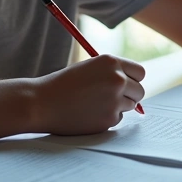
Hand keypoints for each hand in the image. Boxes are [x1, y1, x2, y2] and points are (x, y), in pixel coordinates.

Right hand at [31, 55, 145, 134]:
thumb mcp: (89, 69)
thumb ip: (111, 74)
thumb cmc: (62, 85)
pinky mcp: (110, 119)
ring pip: (130, 106)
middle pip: (140, 91)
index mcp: (111, 62)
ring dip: (118, 107)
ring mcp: (115, 100)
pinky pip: (117, 119)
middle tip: (112, 98)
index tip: (127, 85)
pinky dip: (107, 118)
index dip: (133, 79)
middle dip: (130, 95)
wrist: (41, 103)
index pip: (140, 72)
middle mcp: (117, 79)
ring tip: (94, 105)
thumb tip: (133, 85)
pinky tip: (88, 114)